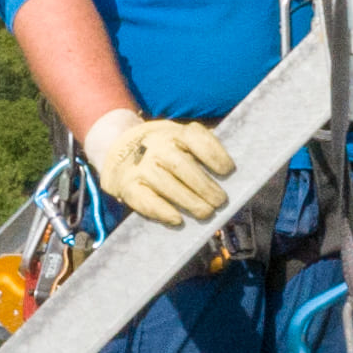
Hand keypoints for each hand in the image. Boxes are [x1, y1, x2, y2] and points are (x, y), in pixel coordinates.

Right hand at [80, 107, 242, 227]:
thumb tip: (233, 173)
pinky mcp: (127, 185)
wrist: (119, 149)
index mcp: (174, 133)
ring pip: (165, 183)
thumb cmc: (164, 149)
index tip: (228, 171)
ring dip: (188, 201)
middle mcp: (155, 146)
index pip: (195, 138)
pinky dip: (162, 210)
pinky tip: (177, 219)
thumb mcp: (180, 138)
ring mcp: (139, 165)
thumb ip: (203, 149)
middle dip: (204, 185)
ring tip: (206, 213)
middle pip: (181, 165)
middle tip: (220, 201)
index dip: (214, 154)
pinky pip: (144, 199)